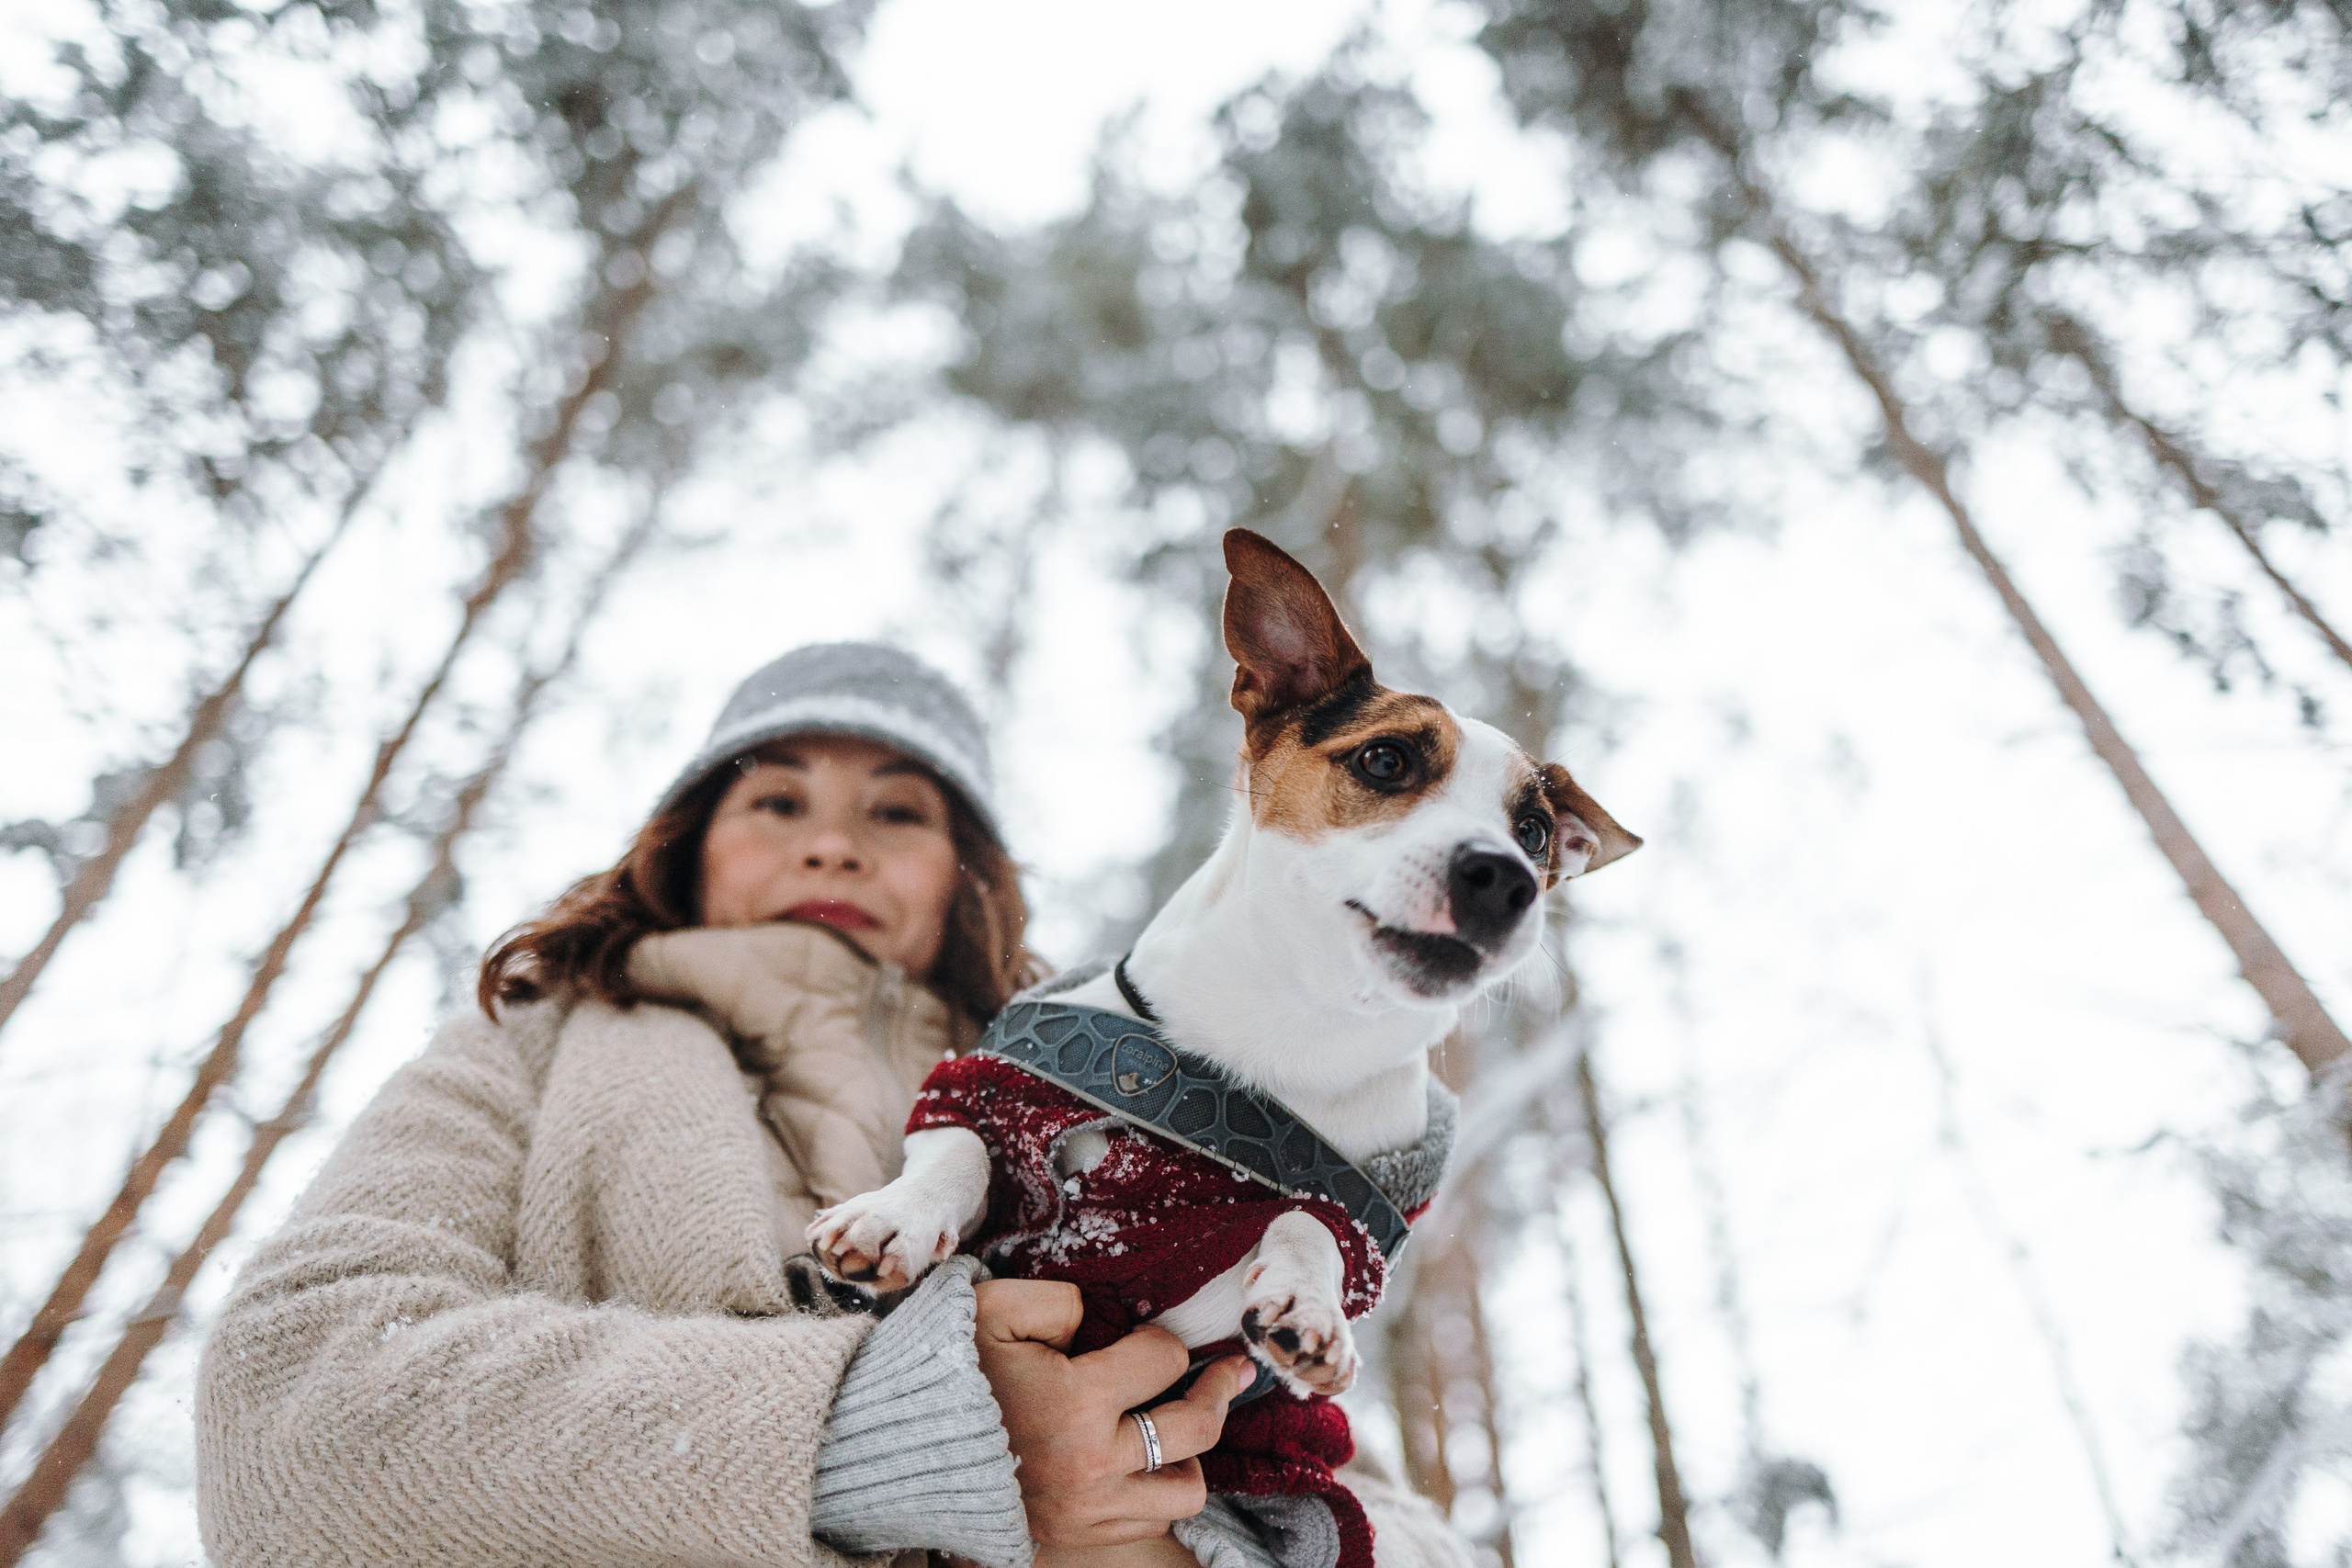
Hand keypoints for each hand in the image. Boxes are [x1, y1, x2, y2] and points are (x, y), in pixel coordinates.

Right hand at [973, 1278, 1250, 1549]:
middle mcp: (1092, 1464)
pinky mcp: (1077, 1534)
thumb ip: (1063, 1300)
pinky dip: (1154, 1491)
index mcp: (1076, 1402)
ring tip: (1179, 1426)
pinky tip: (1143, 1461)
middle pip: (1197, 1428)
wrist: (903, 1444)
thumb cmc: (950, 1370)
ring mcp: (1088, 1509)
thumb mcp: (995, 1307)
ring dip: (1190, 1456)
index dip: (1162, 1339)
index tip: (1147, 1337)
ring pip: (1185, 1493)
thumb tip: (1104, 1319)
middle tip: (1228, 1372)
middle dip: (1219, 1390)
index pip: (1164, 1360)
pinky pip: (1149, 1524)